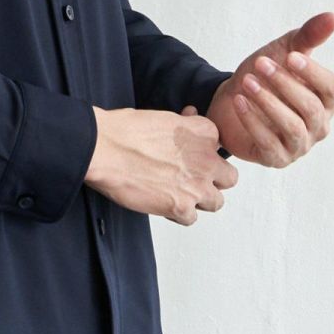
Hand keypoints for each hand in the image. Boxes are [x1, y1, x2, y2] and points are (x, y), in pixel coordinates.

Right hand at [85, 106, 239, 225]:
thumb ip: (184, 122)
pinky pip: (191, 218)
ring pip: (217, 202)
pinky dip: (178, 214)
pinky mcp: (181, 207)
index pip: (220, 149)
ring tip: (179, 195)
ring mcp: (197, 185)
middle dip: (214, 180)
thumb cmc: (125, 130)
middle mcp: (207, 159)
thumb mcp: (162, 116)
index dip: (204, 154)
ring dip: (200, 200)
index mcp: (204, 133)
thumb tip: (190, 115)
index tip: (190, 157)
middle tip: (193, 180)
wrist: (105, 148)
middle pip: (229, 178)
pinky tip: (163, 203)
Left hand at [206, 11, 333, 167]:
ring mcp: (298, 145)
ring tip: (247, 82)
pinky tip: (239, 101)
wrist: (230, 97)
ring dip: (269, 103)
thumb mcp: (283, 51)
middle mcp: (318, 125)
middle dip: (285, 84)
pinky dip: (253, 121)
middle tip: (260, 63)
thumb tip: (333, 17)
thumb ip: (308, 37)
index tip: (291, 56)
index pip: (332, 89)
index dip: (314, 73)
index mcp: (326, 100)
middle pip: (311, 108)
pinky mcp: (276, 158)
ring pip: (292, 127)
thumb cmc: (264, 75)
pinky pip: (268, 143)